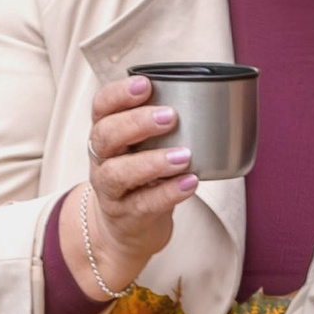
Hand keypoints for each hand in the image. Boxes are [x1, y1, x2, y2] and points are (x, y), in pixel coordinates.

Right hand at [55, 76, 198, 305]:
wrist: (126, 229)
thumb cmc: (142, 177)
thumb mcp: (143, 148)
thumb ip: (163, 127)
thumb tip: (212, 99)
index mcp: (106, 134)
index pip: (101, 107)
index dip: (119, 94)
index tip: (145, 84)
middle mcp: (102, 159)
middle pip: (105, 136)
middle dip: (136, 123)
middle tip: (170, 116)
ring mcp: (110, 190)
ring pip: (119, 173)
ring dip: (153, 162)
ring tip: (184, 155)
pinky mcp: (126, 216)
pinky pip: (144, 203)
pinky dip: (169, 193)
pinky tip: (190, 183)